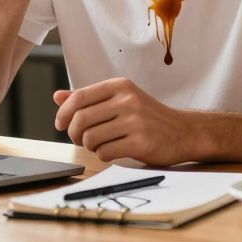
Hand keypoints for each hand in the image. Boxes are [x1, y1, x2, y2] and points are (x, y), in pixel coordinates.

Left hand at [53, 78, 194, 165]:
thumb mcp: (121, 99)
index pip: (78, 97)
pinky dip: (102, 155)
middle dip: (74, 133)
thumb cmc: (147, 116)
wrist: (184, 132)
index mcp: (120, 86)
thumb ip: (90, 98)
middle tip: (81, 139)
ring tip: (100, 144)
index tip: (61, 124)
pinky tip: (112, 151)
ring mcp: (135, 121)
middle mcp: (128, 100)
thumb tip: (57, 96)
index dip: (63, 113)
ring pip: (91, 138)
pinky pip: (105, 152)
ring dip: (90, 146)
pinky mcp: (141, 142)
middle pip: (81, 119)